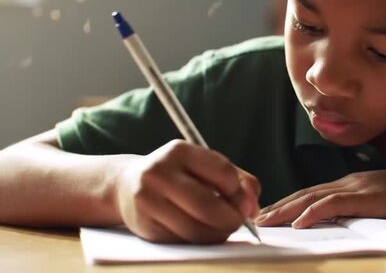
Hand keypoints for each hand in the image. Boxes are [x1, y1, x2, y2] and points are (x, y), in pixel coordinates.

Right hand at [114, 139, 259, 242]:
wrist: (127, 184)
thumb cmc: (177, 174)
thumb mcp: (204, 165)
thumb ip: (238, 180)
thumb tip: (252, 207)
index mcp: (180, 151)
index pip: (222, 173)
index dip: (240, 193)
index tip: (245, 203)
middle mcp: (159, 173)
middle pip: (208, 206)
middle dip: (231, 219)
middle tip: (238, 222)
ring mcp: (148, 200)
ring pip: (196, 229)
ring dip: (218, 234)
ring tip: (222, 228)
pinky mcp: (145, 226)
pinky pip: (183, 241)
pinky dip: (200, 240)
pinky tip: (201, 231)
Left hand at [255, 166, 385, 227]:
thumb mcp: (385, 204)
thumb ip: (363, 210)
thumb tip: (343, 222)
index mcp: (352, 185)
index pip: (312, 194)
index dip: (288, 205)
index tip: (268, 216)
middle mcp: (351, 182)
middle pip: (306, 194)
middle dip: (279, 208)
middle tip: (255, 220)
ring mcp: (360, 188)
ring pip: (315, 198)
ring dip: (287, 210)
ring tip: (266, 222)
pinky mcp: (372, 198)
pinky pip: (337, 205)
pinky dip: (316, 212)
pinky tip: (300, 222)